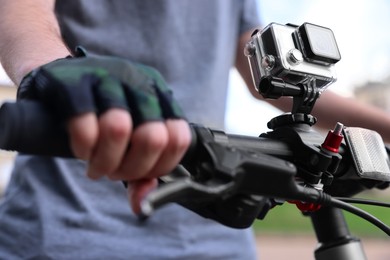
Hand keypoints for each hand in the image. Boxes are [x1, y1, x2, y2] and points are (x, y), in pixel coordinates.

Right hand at [18, 47, 190, 212]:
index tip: (140, 174)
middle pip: (153, 138)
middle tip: (114, 172)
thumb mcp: (129, 140)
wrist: (61, 79)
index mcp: (161, 95)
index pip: (179, 138)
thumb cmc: (101, 114)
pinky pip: (84, 125)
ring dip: (105, 162)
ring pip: (119, 129)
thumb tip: (143, 205)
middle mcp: (140, 83)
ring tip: (95, 166)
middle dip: (132, 168)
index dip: (161, 166)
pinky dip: (83, 148)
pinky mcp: (75, 81)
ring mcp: (108, 77)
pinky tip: (81, 150)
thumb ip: (142, 173)